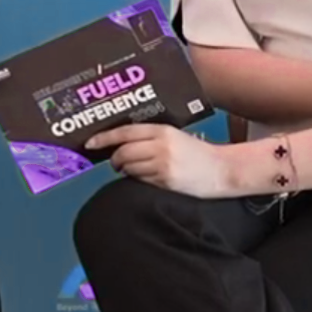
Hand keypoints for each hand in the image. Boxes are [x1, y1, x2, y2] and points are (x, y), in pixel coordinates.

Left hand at [85, 123, 231, 198]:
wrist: (221, 169)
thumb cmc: (196, 153)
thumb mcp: (175, 137)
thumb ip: (151, 137)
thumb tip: (121, 144)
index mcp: (162, 130)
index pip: (125, 132)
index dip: (104, 138)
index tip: (90, 143)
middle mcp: (160, 146)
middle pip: (123, 152)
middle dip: (114, 159)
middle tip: (115, 163)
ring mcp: (163, 165)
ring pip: (129, 168)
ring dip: (124, 171)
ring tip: (131, 170)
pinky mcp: (166, 182)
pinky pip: (141, 181)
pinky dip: (137, 180)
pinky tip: (145, 179)